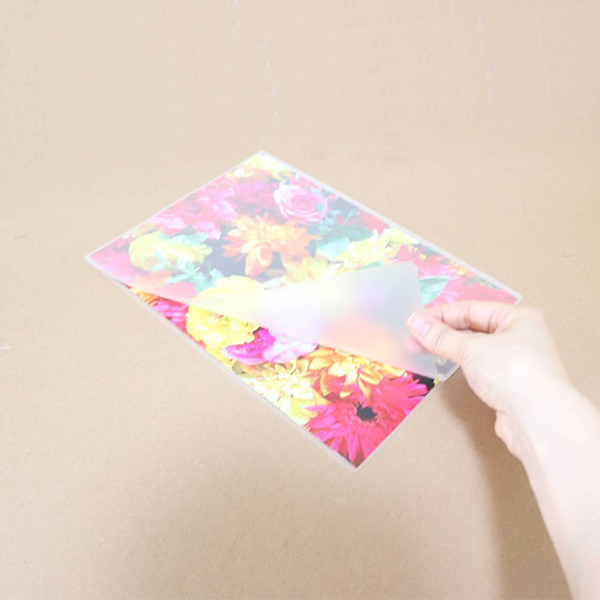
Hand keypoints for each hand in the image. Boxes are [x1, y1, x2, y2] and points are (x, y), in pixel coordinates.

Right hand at [407, 302, 570, 457]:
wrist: (538, 420)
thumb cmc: (513, 372)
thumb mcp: (472, 349)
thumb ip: (441, 336)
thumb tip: (415, 322)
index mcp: (518, 317)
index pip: (471, 309)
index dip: (441, 314)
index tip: (415, 322)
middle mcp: (520, 335)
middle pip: (473, 327)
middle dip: (442, 332)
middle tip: (414, 338)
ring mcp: (514, 360)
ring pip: (474, 347)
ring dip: (449, 347)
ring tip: (423, 350)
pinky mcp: (508, 383)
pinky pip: (478, 365)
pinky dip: (460, 363)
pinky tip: (445, 365)